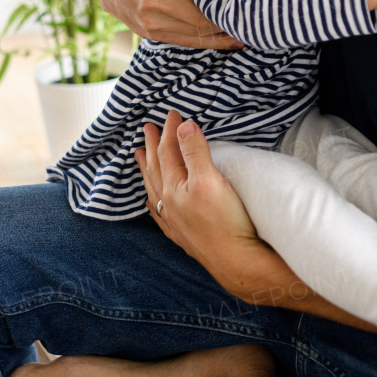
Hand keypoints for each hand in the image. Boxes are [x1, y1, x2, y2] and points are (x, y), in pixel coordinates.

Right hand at [98, 0, 244, 48]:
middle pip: (198, 12)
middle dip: (226, 13)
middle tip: (252, 9)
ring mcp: (155, 20)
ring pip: (196, 31)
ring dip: (223, 31)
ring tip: (246, 25)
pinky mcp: (156, 34)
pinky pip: (188, 42)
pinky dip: (212, 43)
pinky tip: (231, 39)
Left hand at [134, 110, 269, 296]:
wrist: (237, 263)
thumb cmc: (226, 222)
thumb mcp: (211, 179)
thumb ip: (195, 152)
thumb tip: (183, 126)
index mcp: (174, 188)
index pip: (168, 152)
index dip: (169, 131)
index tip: (172, 114)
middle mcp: (169, 204)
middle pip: (156, 168)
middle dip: (152, 146)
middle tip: (147, 129)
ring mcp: (174, 221)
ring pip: (153, 189)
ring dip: (147, 169)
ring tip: (140, 157)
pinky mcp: (182, 236)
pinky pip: (159, 212)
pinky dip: (153, 199)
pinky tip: (153, 200)